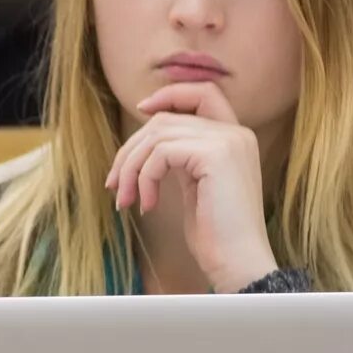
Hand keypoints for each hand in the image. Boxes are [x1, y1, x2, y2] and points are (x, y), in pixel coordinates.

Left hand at [105, 83, 278, 291]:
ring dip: (131, 169)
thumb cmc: (215, 233)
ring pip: (157, 135)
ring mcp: (229, 141)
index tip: (140, 110)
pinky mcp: (216, 155)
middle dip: (131, 150)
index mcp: (235, 137)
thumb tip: (145, 140)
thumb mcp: (195, 185)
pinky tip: (147, 204)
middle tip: (114, 185)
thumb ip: (181, 156)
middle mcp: (236, 133)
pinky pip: (161, 153)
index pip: (203, 93)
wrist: (238, 260)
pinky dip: (144, 178)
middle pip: (165, 119)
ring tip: (125, 200)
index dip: (169, 95)